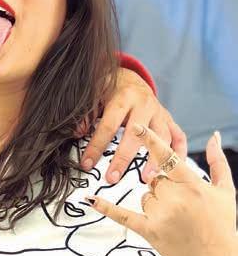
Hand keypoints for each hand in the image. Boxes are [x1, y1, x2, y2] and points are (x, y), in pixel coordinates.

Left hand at [81, 67, 186, 182]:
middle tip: (113, 178)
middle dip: (123, 158)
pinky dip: (179, 153)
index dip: (96, 146)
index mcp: (123, 97)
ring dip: (155, 159)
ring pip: (162, 137)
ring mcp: (159, 112)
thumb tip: (78, 133)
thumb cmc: (108, 87)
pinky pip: (179, 136)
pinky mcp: (169, 118)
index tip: (87, 164)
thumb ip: (86, 113)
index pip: (108, 125)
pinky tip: (173, 169)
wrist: (129, 77)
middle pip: (136, 135)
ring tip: (146, 178)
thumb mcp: (94, 93)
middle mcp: (144, 104)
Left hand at [88, 125, 236, 255]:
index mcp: (193, 185)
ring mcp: (161, 215)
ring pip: (145, 194)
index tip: (134, 126)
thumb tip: (213, 135)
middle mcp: (176, 199)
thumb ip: (217, 162)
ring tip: (176, 218)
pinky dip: (107, 207)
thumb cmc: (222, 226)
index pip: (167, 157)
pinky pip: (123, 214)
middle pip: (154, 178)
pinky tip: (90, 199)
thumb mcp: (225, 192)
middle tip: (182, 204)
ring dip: (156, 202)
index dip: (149, 140)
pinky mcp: (150, 230)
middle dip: (165, 188)